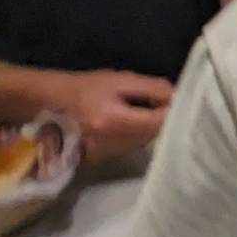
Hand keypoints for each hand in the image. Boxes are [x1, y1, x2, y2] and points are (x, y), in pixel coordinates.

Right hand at [50, 69, 171, 162]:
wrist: (59, 100)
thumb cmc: (91, 86)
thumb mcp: (124, 80)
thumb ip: (153, 88)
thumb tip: (176, 97)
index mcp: (111, 121)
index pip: (154, 123)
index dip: (169, 111)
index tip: (174, 99)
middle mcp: (107, 142)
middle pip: (151, 134)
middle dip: (161, 118)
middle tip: (161, 101)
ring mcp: (103, 153)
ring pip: (143, 142)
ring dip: (151, 127)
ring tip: (145, 109)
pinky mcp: (101, 157)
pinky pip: (131, 146)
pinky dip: (139, 134)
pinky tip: (134, 120)